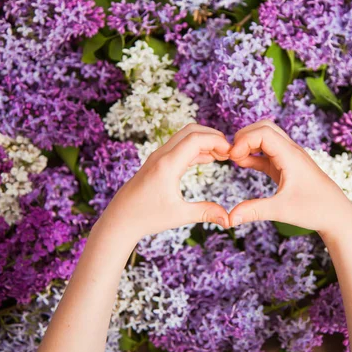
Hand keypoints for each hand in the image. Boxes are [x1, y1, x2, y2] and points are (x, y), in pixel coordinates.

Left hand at [94, 124, 230, 247]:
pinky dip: (196, 149)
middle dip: (213, 136)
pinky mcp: (157, 162)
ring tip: (223, 156)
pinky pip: (179, 147)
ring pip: (185, 137)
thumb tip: (229, 220)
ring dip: (204, 141)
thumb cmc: (147, 217)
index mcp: (168, 165)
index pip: (196, 139)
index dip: (217, 141)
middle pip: (191, 131)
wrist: (120, 219)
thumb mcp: (179, 215)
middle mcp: (162, 156)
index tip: (232, 153)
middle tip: (230, 151)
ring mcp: (158, 157)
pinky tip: (209, 159)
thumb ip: (206, 213)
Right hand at [228, 120, 351, 233]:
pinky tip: (242, 164)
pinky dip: (253, 154)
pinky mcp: (287, 166)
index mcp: (291, 156)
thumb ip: (254, 211)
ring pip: (266, 137)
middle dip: (244, 137)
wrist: (337, 215)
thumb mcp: (281, 211)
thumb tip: (229, 219)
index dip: (244, 140)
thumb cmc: (315, 211)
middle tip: (230, 155)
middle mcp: (291, 151)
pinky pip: (267, 152)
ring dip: (249, 143)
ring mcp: (290, 157)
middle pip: (264, 127)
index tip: (232, 157)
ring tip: (234, 160)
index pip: (264, 132)